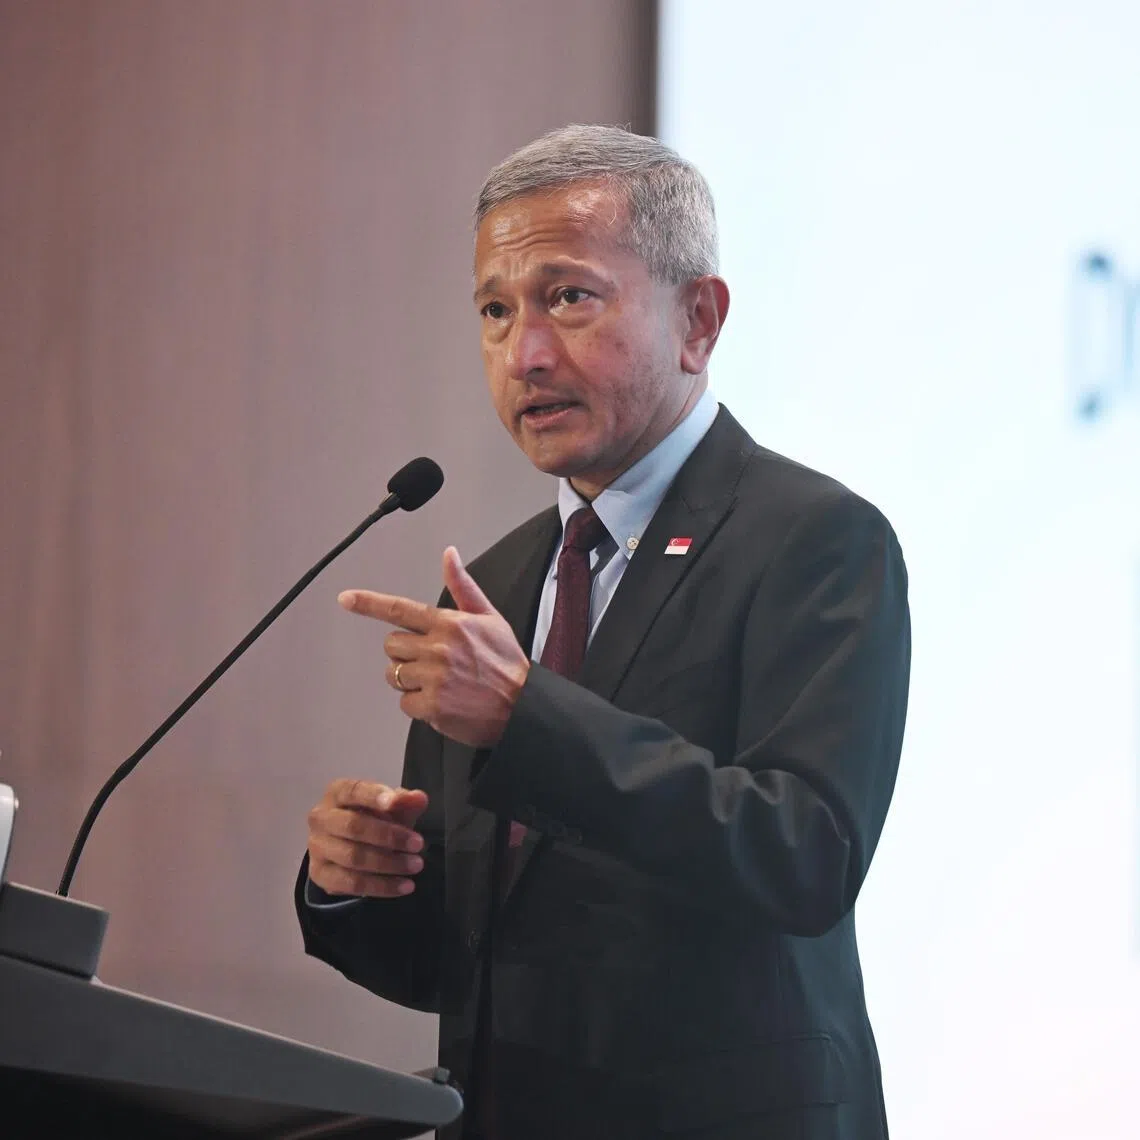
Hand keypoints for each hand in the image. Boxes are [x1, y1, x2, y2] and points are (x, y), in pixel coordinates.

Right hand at [307, 779, 428, 897]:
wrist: (348, 848)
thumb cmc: (372, 819)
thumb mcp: (391, 808)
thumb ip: (404, 802)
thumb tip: (418, 798)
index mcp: (336, 793)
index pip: (353, 791)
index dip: (373, 796)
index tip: (394, 802)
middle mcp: (321, 818)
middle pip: (353, 826)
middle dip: (389, 836)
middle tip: (418, 844)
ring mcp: (317, 847)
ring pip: (352, 857)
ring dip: (388, 863)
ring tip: (415, 865)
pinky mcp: (320, 875)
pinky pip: (351, 884)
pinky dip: (381, 886)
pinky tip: (403, 886)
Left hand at [338, 546, 529, 747]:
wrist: (523, 707)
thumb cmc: (507, 663)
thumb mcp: (490, 618)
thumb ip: (463, 587)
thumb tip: (449, 555)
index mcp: (449, 623)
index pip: (400, 609)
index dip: (368, 603)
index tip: (346, 599)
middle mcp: (438, 648)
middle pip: (391, 645)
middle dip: (405, 654)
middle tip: (432, 662)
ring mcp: (434, 678)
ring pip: (394, 674)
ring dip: (410, 681)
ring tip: (440, 684)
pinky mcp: (432, 706)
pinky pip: (404, 703)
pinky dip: (419, 706)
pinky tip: (443, 702)